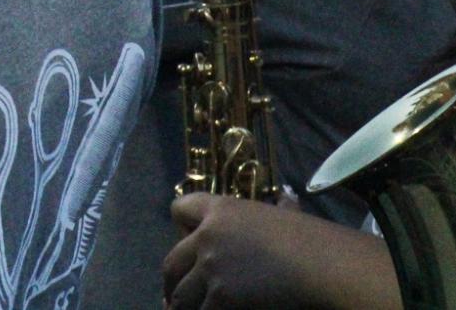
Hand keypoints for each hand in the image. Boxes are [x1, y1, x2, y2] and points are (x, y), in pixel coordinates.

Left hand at [163, 193, 398, 309]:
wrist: (324, 266)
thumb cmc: (313, 240)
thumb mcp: (287, 216)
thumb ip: (278, 209)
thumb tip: (288, 197)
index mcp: (220, 210)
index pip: (178, 209)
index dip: (180, 227)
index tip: (187, 244)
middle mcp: (207, 237)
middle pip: (172, 262)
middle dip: (171, 282)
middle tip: (173, 296)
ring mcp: (211, 268)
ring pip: (181, 294)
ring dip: (181, 305)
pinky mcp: (221, 297)